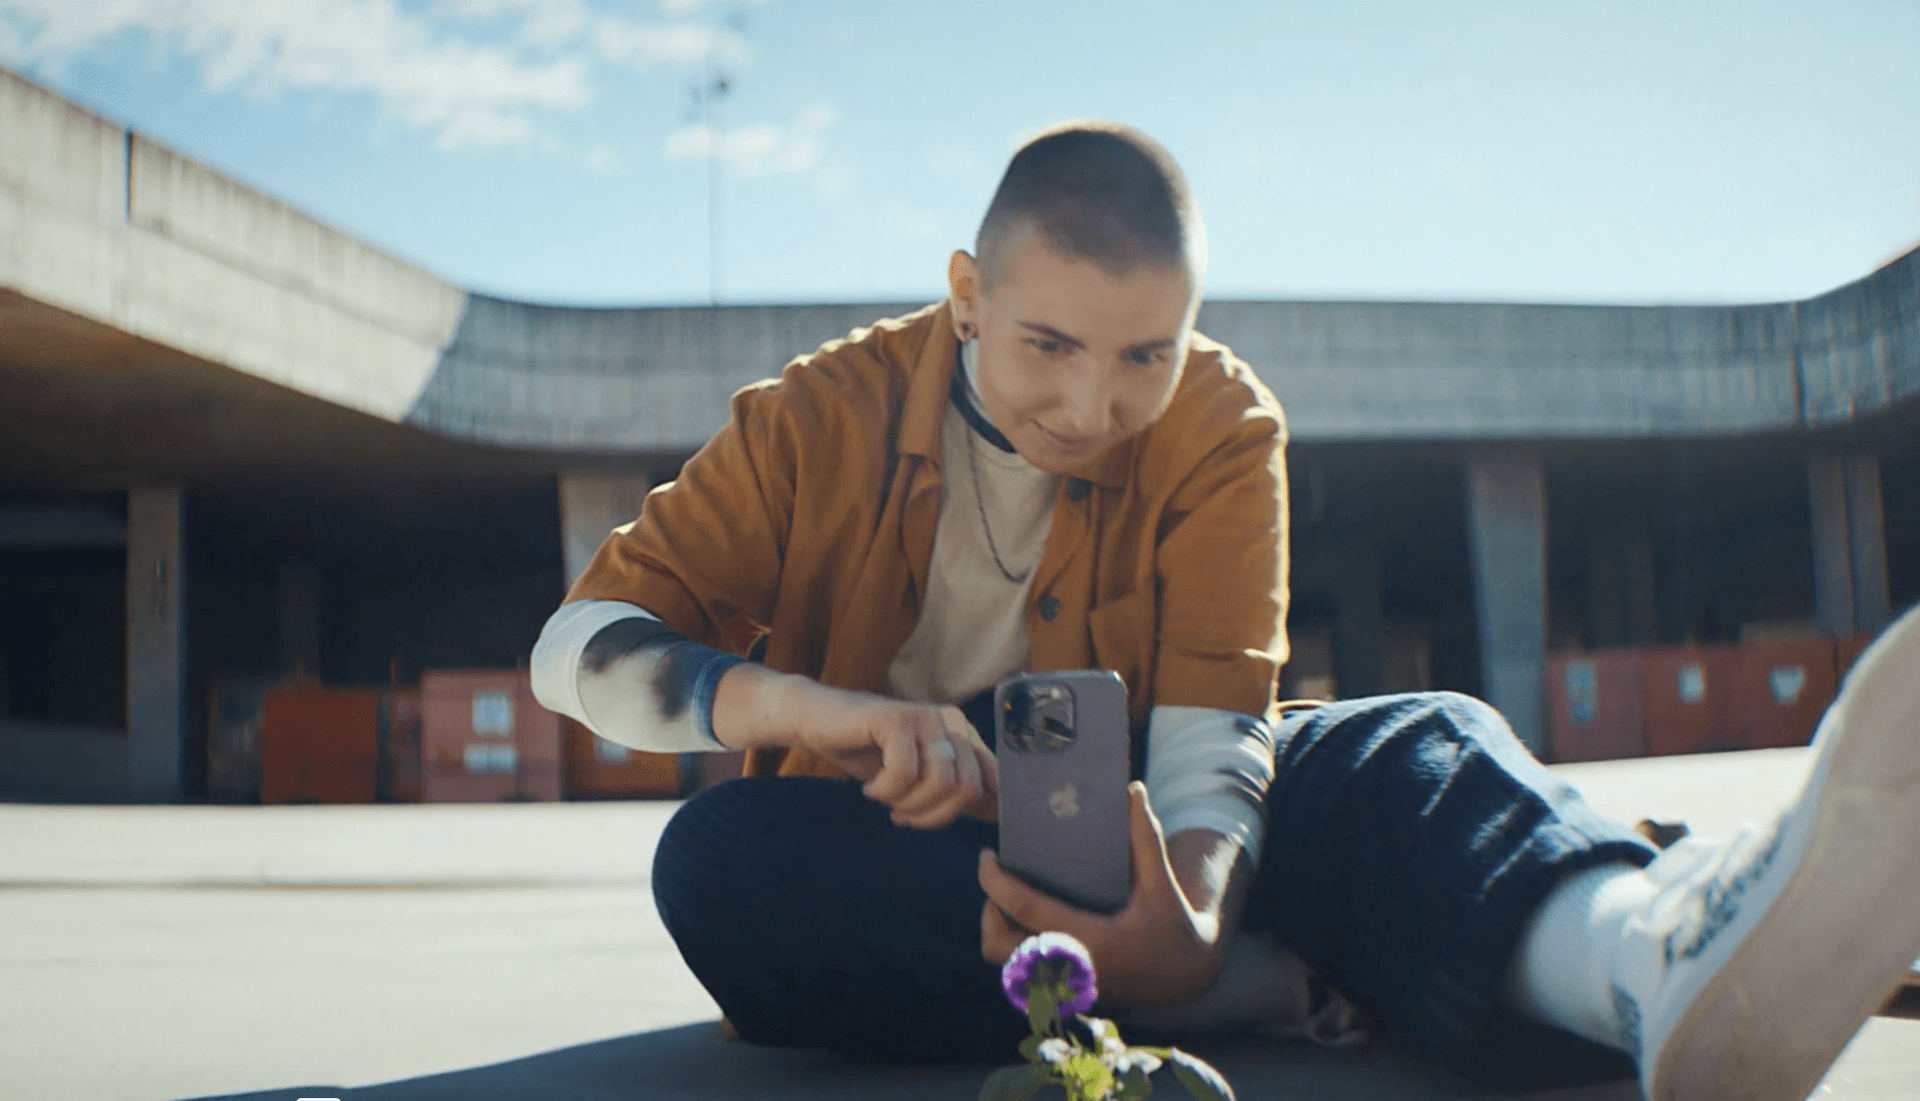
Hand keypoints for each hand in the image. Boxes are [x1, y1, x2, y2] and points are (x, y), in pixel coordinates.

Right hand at [714, 666, 997, 829]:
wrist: (817, 721)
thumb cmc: (868, 753)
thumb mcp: (919, 779)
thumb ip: (957, 791)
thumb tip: (997, 813)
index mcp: (964, 735)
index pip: (991, 783)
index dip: (963, 812)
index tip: (926, 818)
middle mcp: (952, 721)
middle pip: (967, 788)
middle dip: (932, 814)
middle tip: (900, 814)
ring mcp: (926, 716)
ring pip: (941, 781)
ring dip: (908, 803)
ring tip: (885, 798)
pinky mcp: (896, 718)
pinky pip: (905, 772)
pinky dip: (885, 791)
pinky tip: (871, 787)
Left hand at [979, 782, 1218, 1008]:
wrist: (1188, 977)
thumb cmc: (1173, 924)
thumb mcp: (1161, 883)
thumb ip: (1146, 838)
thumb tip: (1134, 789)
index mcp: (1093, 941)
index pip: (1024, 909)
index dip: (995, 881)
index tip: (986, 855)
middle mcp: (1073, 970)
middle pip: (998, 947)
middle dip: (989, 913)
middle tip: (999, 883)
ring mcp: (1066, 987)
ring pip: (1005, 967)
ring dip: (999, 934)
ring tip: (1010, 902)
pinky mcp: (1066, 993)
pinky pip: (1023, 975)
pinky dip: (1016, 949)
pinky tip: (1029, 922)